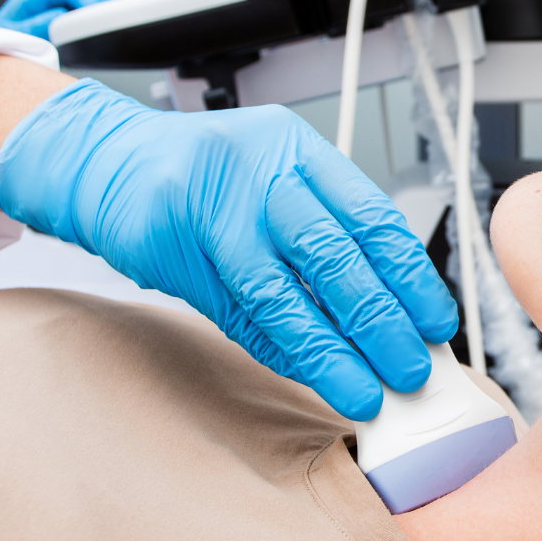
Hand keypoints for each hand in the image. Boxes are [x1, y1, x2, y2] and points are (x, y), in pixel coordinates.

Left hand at [0, 0, 117, 39]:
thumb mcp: (14, 37)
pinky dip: (105, 9)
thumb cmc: (4, 46)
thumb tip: (60, 16)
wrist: (2, 55)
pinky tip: (105, 23)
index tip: (92, 12)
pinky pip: (96, 3)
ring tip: (107, 18)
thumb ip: (35, 26)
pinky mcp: (74, 16)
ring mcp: (63, 4)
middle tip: (103, 15)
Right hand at [0, 80, 458, 417]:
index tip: (438, 323)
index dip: (411, 276)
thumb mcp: (273, 177)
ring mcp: (209, 206)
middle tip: (412, 369)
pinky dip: (280, 349)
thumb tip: (394, 309)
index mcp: (296, 149)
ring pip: (284, 293)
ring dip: (332, 352)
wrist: (103, 160)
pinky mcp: (171, 245)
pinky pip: (238, 313)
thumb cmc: (204, 176)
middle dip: (381, 321)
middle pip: (334, 255)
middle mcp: (258, 171)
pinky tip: (312, 374)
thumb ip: (327, 230)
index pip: (371, 216)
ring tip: (367, 391)